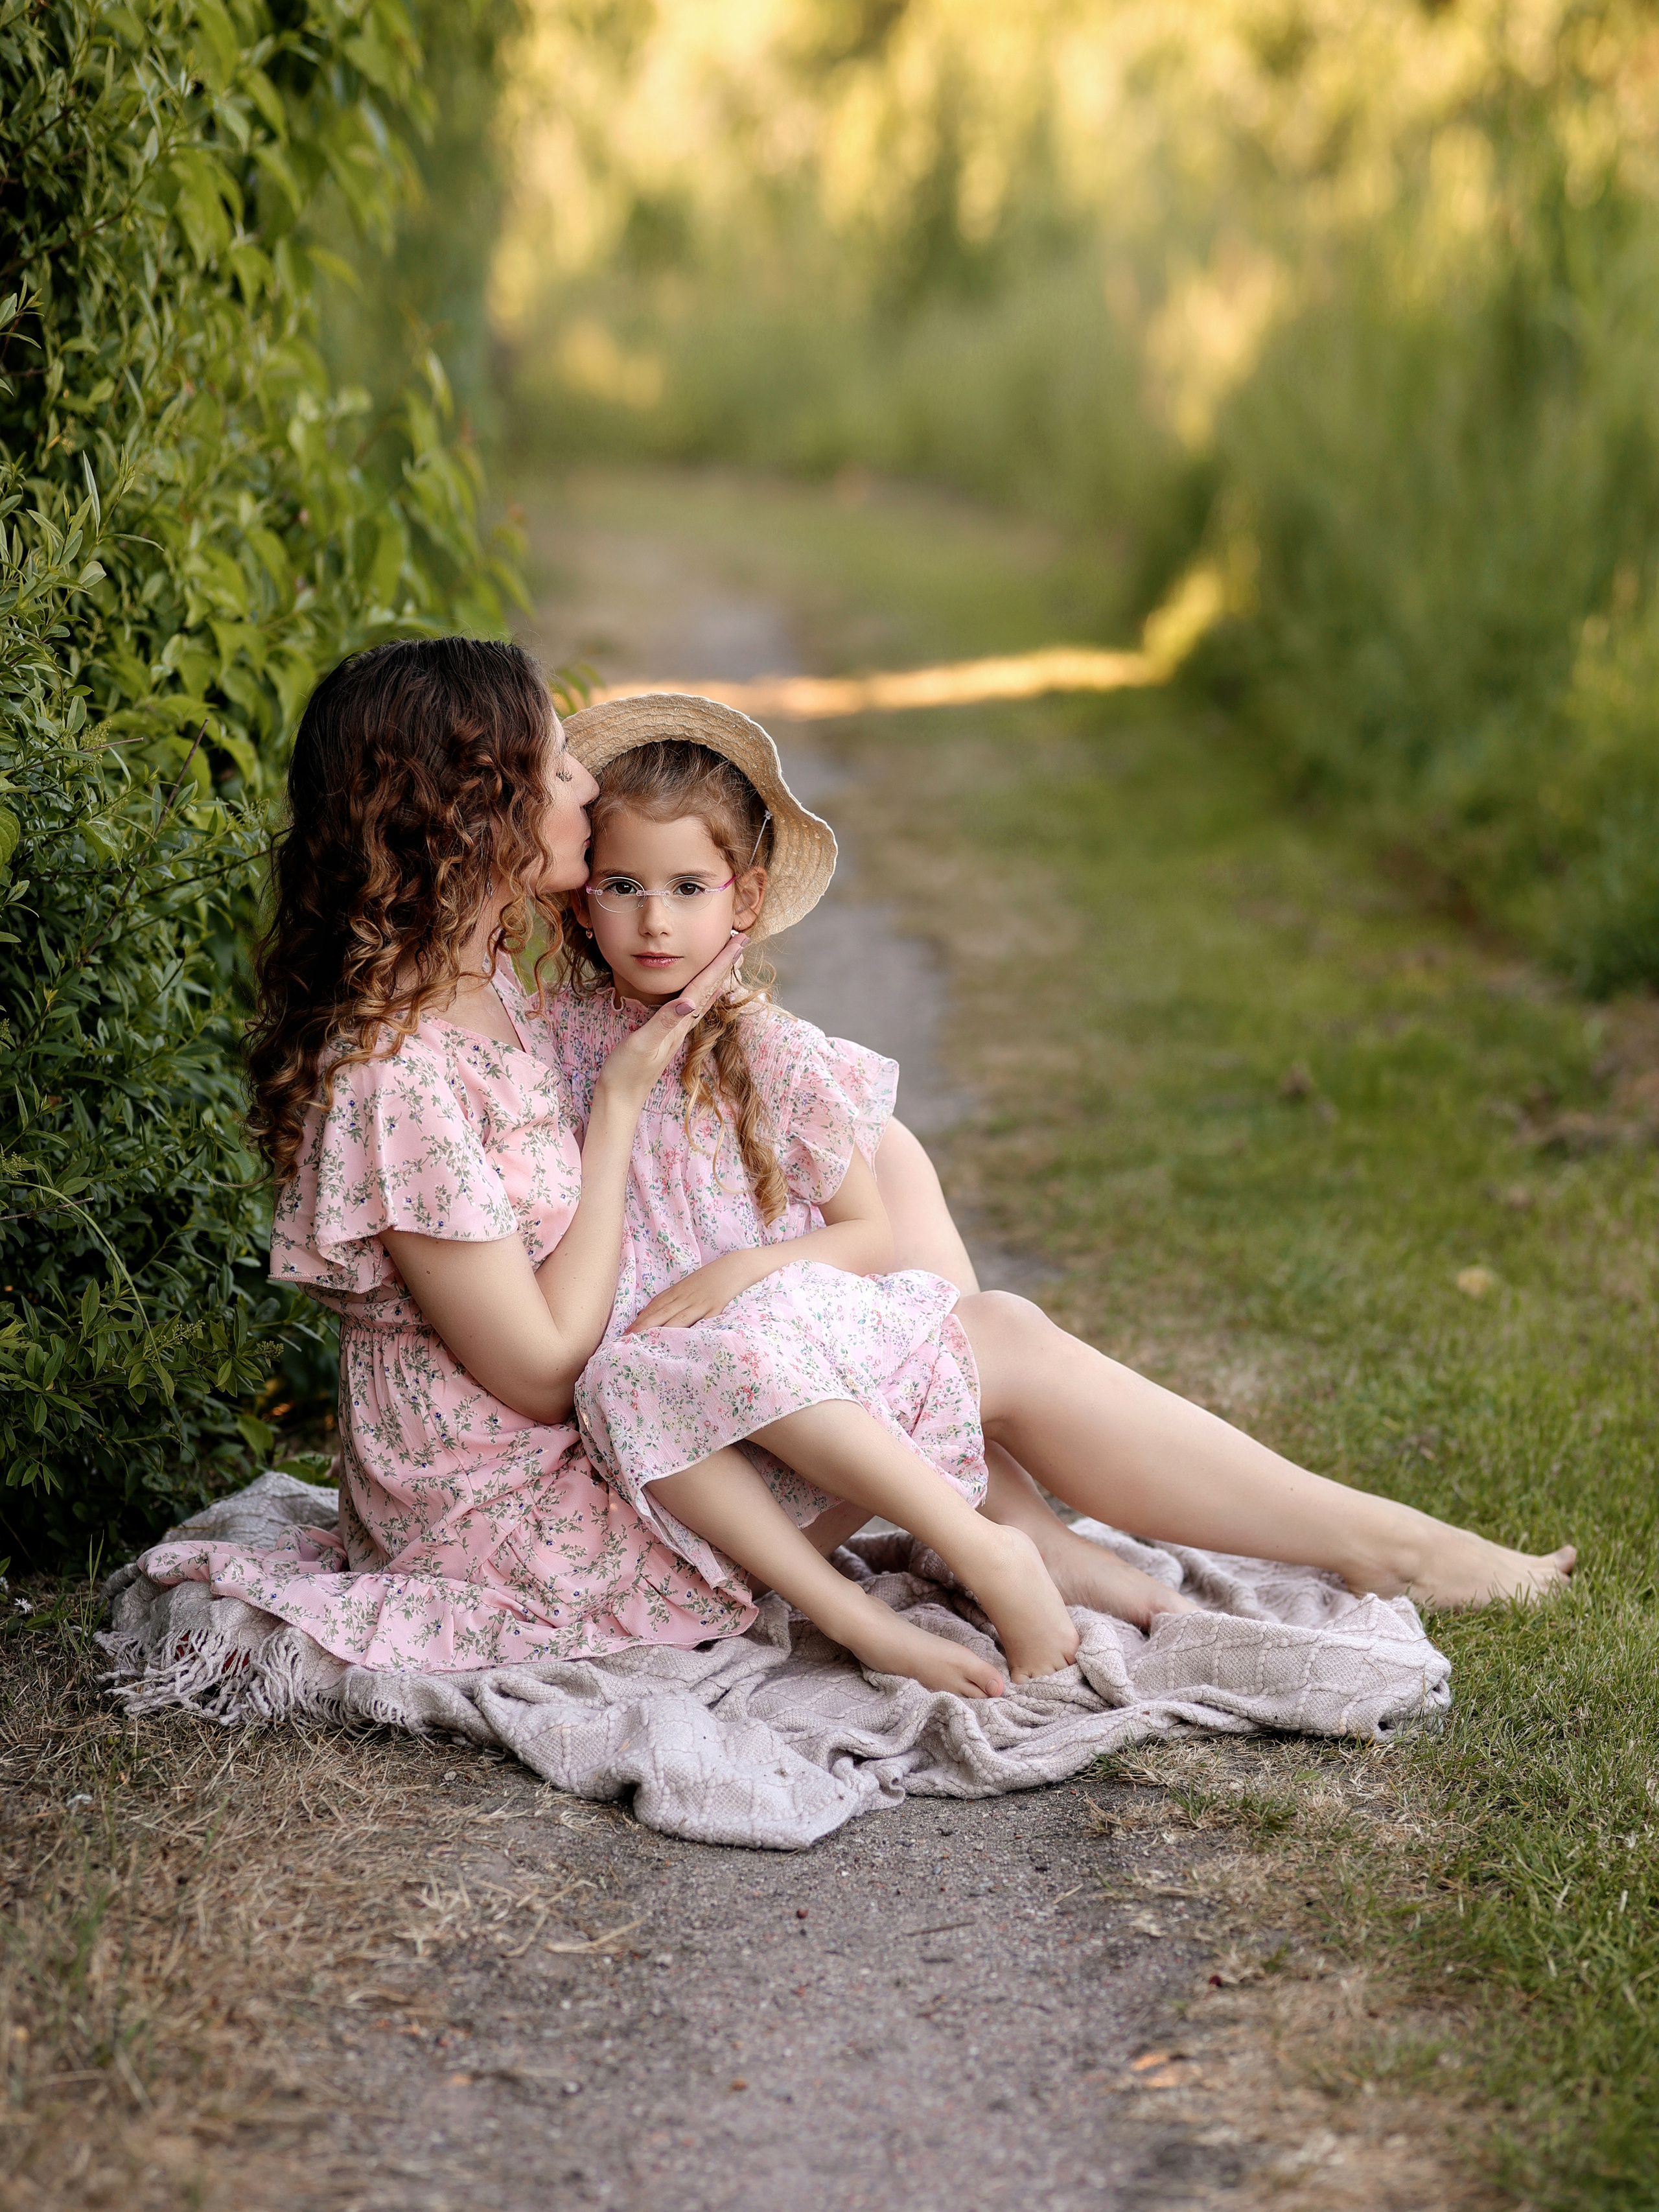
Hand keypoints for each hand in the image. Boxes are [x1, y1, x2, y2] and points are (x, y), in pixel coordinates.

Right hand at [591, 935, 748, 1110]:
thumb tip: (690, 1003)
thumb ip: (664, 1022)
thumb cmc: (627, 1071)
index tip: (740, 941)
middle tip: (741, 940)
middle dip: (726, 963)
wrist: (620, 1098)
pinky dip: (703, 993)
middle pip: (710, 988)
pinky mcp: (668, 1034)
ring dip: (717, 975)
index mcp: (680, 1023)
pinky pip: (692, 1006)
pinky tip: (707, 991)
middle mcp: (683, 1025)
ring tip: (729, 958)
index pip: (705, 986)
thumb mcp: (642, 1044)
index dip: (722, 962)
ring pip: (704, 996)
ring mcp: (677, 1030)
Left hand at [628, 1252, 759, 1332]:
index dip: (641, 1319)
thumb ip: (673, 1297)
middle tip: (627, 1338)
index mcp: (679, 1291)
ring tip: (647, 1342)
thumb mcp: (689, 1284)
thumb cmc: (712, 1277)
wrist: (736, 1266)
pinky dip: (691, 1331)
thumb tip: (653, 1310)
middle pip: (661, 1313)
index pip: (655, 1306)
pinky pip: (702, 1323)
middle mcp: (686, 1297)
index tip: (626, 1331)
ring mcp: (701, 1303)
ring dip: (661, 1331)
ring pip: (677, 1319)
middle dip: (644, 1326)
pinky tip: (681, 1341)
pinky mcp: (716, 1308)